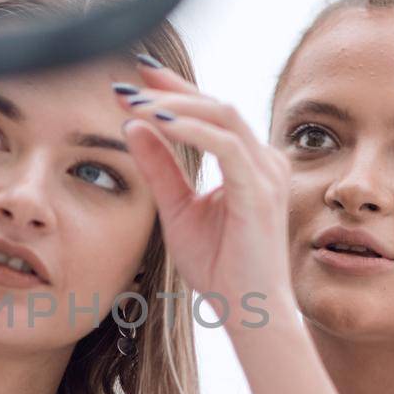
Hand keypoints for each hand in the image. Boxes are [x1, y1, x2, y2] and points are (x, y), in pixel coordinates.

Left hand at [116, 57, 292, 318]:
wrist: (249, 313)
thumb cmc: (221, 269)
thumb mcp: (177, 210)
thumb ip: (159, 168)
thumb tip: (133, 126)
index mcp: (247, 163)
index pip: (209, 112)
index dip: (173, 90)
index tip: (134, 80)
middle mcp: (263, 161)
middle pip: (216, 105)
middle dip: (169, 90)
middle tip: (127, 84)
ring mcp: (266, 173)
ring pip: (222, 115)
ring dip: (175, 105)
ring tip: (135, 104)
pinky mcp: (260, 191)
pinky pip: (226, 146)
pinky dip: (192, 131)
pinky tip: (160, 125)